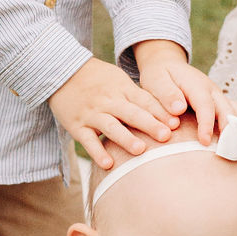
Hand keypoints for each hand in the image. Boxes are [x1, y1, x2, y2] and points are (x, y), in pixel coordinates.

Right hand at [49, 58, 178, 168]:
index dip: (160, 112)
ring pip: (111, 127)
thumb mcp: (119, 80)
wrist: (60, 71)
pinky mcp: (76, 125)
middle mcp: (108, 101)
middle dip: (149, 125)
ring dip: (126, 139)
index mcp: (122, 89)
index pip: (144, 101)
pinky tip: (108, 164)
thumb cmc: (97, 79)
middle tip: (166, 137)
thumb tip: (169, 112)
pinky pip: (87, 140)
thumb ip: (139, 96)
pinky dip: (97, 152)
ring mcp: (92, 114)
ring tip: (140, 150)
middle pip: (131, 113)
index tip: (176, 122)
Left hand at [133, 41, 232, 143]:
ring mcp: (218, 97)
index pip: (205, 105)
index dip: (206, 124)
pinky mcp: (220, 104)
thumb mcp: (156, 80)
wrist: (167, 65)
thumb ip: (166, 94)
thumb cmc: (159, 76)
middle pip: (228, 110)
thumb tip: (179, 109)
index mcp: (196, 85)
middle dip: (231, 131)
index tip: (204, 142)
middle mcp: (212, 90)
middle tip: (230, 153)